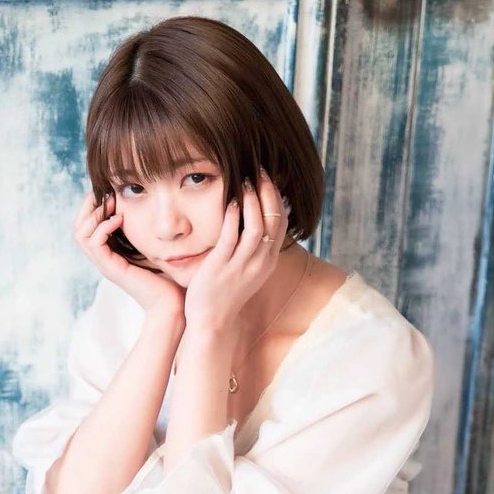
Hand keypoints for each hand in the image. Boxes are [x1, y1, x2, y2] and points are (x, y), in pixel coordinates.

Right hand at [73, 190, 185, 318]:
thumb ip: (150, 229)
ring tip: (111, 203)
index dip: (94, 205)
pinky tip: (119, 218)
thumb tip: (154, 205)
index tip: (110, 190)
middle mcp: (104, 258)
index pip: (87, 225)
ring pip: (80, 233)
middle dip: (89, 205)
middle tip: (107, 192)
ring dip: (94, 214)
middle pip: (78, 227)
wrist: (174, 305)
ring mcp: (105, 264)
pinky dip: (103, 226)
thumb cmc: (171, 278)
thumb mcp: (158, 246)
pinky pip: (94, 243)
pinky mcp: (111, 269)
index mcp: (112, 253)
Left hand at [182, 168, 288, 333]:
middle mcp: (260, 262)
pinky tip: (230, 202)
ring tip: (245, 181)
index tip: (268, 179)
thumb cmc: (224, 296)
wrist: (212, 323)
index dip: (277, 199)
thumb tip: (248, 223)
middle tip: (260, 170)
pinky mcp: (222, 267)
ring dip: (252, 200)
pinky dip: (233, 216)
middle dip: (269, 192)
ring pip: (256, 226)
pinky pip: (231, 236)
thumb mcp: (246, 272)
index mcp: (267, 262)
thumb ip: (250, 249)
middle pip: (273, 220)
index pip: (281, 224)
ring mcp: (242, 265)